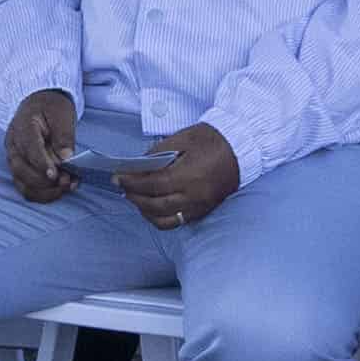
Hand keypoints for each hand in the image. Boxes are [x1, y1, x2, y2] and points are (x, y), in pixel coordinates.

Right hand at [3, 88, 78, 202]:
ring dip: (45, 191)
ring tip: (67, 186)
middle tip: (67, 180)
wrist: (40, 104)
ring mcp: (15, 159)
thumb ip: (63, 135)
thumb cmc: (50, 107)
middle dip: (45, 181)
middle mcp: (14, 145)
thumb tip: (66, 157)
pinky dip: (43, 194)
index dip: (41, 164)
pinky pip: (27, 188)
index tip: (55, 175)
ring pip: (23, 183)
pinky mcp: (21, 169)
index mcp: (22, 127)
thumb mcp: (61, 113)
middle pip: (22, 170)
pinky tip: (60, 190)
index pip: (29, 148)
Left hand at [118, 124, 243, 227]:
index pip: (151, 185)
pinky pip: (177, 221)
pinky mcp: (203, 210)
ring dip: (145, 211)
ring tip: (135, 198)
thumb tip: (138, 165)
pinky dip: (160, 217)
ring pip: (164, 219)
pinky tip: (152, 207)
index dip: (131, 183)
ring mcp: (199, 206)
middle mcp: (193, 196)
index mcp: (188, 176)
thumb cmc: (212, 139)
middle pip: (155, 205)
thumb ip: (158, 153)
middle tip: (123, 187)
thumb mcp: (181, 139)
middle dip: (134, 197)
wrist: (241, 147)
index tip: (118, 177)